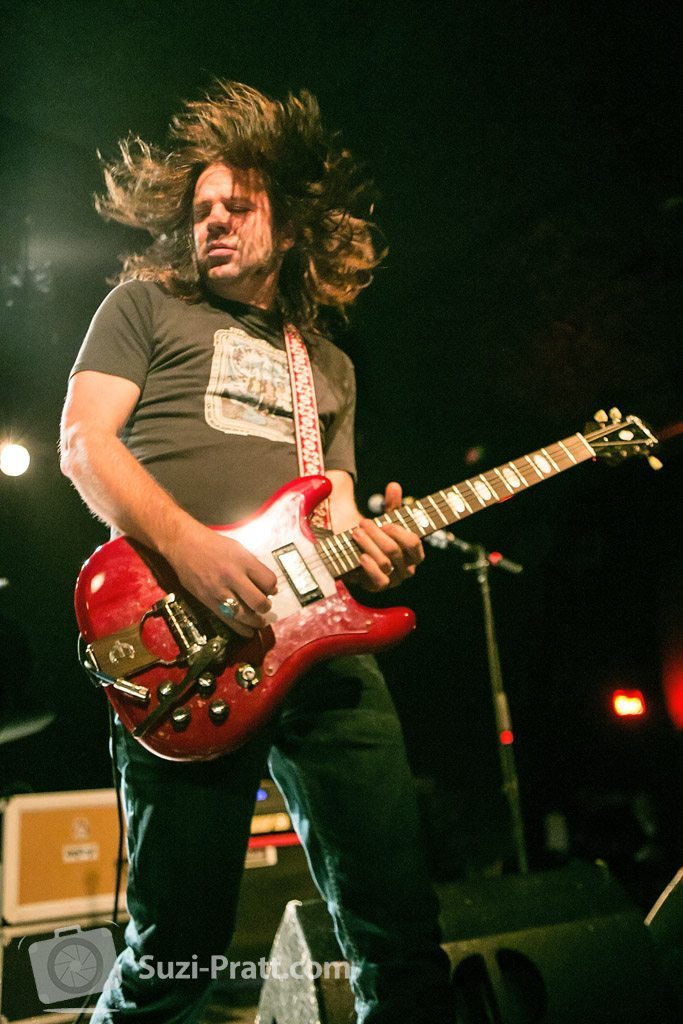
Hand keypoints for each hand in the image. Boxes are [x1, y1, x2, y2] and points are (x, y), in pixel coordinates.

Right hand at [167, 523, 277, 637]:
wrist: (184, 545)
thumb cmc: (213, 545)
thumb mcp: (238, 549)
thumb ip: (253, 567)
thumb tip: (269, 587)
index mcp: (243, 561)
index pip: (268, 581)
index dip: (272, 588)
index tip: (271, 590)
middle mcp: (232, 577)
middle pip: (258, 601)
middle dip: (266, 607)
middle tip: (265, 606)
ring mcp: (219, 591)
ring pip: (245, 615)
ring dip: (256, 621)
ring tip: (259, 621)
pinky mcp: (208, 601)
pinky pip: (228, 621)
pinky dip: (241, 629)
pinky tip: (248, 631)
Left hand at [351, 481, 423, 591]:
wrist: (358, 554)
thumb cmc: (377, 537)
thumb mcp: (387, 519)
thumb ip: (392, 504)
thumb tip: (394, 486)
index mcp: (414, 553)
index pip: (414, 544)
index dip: (399, 532)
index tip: (385, 523)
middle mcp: (407, 568)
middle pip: (395, 551)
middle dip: (377, 534)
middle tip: (364, 524)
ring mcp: (393, 579)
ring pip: (385, 562)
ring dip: (368, 545)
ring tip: (356, 533)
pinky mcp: (378, 587)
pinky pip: (379, 580)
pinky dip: (369, 567)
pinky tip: (361, 555)